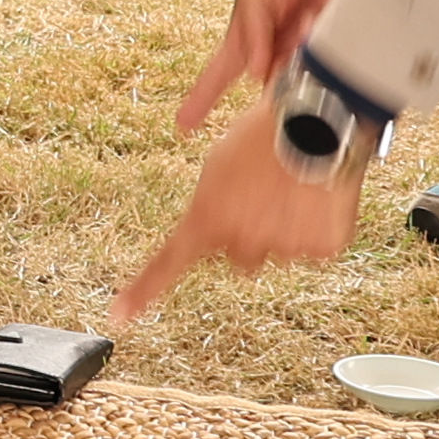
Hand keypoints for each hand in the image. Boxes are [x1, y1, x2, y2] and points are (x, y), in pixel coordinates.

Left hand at [115, 91, 366, 319]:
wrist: (317, 121)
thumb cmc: (261, 135)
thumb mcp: (218, 166)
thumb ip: (210, 209)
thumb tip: (220, 231)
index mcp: (207, 218)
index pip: (167, 262)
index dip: (143, 291)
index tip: (119, 316)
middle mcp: (239, 242)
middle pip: (239, 260)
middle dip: (248, 238)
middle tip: (263, 201)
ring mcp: (281, 249)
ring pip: (277, 253)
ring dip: (282, 232)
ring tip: (292, 190)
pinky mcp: (319, 249)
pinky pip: (314, 250)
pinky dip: (317, 230)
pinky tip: (316, 198)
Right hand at [177, 0, 369, 149]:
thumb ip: (252, 29)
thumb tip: (254, 72)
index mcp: (249, 32)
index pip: (220, 72)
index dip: (201, 98)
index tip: (183, 125)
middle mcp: (277, 45)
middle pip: (269, 81)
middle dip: (280, 67)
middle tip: (296, 25)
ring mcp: (307, 47)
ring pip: (301, 76)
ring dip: (304, 50)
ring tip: (313, 11)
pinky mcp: (337, 45)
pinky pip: (331, 65)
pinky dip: (327, 47)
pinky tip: (326, 16)